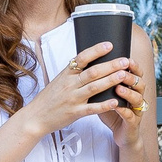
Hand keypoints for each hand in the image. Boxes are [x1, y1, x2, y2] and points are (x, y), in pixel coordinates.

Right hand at [23, 41, 137, 136]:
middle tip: (125, 60)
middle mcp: (70, 84)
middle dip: (110, 65)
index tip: (110, 45)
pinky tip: (115, 102)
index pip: (82, 58)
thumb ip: (74, 72)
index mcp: (66, 74)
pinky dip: (104, 105)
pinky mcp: (75, 113)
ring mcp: (73, 99)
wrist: (36, 116)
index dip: (96, 50)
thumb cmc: (50, 98)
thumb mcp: (59, 80)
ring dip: (110, 80)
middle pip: (93, 72)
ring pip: (94, 87)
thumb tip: (91, 59)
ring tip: (124, 75)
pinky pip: (91, 109)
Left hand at [99, 65, 152, 148]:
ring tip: (118, 88)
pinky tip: (116, 106)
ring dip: (128, 93)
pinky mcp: (133, 123)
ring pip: (137, 99)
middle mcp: (138, 97)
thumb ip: (103, 81)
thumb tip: (90, 64)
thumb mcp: (108, 94)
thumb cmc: (112, 111)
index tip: (126, 59)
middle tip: (121, 72)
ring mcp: (137, 111)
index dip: (134, 66)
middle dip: (131, 77)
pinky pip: (130, 116)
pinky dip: (124, 111)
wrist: (120, 133)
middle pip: (140, 84)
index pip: (137, 73)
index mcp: (133, 88)